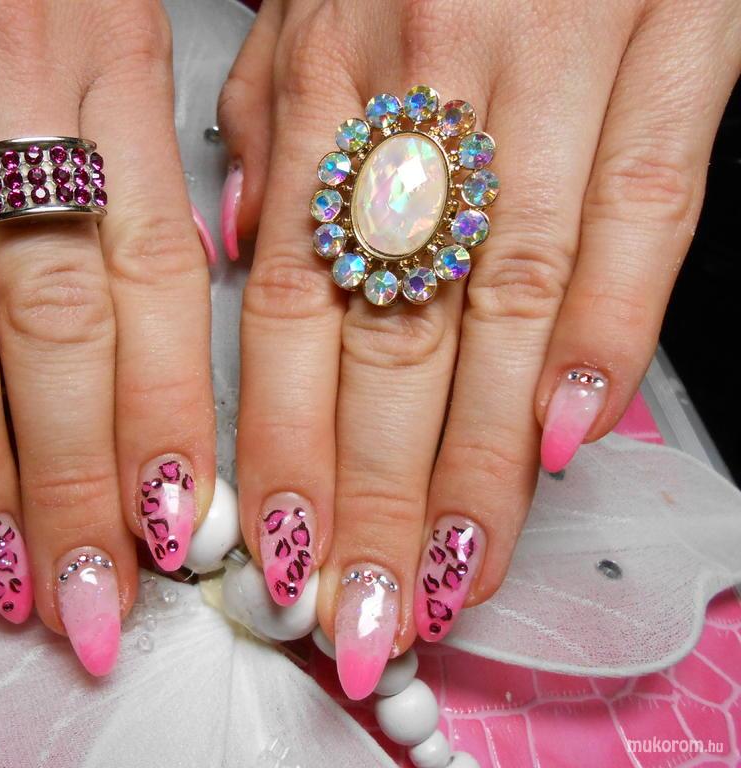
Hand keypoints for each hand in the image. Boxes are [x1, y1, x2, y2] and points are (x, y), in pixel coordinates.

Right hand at [0, 0, 214, 674]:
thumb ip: (142, 157)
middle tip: (93, 598)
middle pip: (56, 316)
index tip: (178, 533)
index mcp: (118, 60)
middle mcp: (16, 73)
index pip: (158, 277)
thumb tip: (180, 312)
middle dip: (77, 474)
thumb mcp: (110, 19)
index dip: (166, 417)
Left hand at [219, 0, 739, 697]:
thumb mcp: (301, 9)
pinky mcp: (678, 37)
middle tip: (365, 617)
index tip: (285, 558)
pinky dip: (610, 328)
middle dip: (375, 496)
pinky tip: (569, 436)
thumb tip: (233, 255)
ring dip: (478, 460)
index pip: (284, 309)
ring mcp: (552, 66)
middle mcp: (423, 88)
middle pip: (389, 334)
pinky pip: (642, 204)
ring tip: (454, 574)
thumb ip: (268, 131)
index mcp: (324, 84)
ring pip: (507, 301)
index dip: (284, 447)